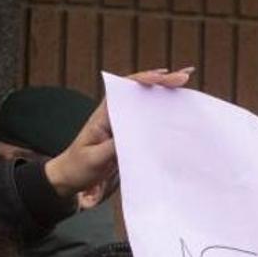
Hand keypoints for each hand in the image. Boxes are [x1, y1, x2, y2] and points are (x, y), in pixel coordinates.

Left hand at [45, 66, 194, 197]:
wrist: (70, 179)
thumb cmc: (78, 167)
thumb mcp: (94, 159)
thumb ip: (113, 147)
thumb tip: (136, 136)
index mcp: (104, 114)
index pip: (125, 88)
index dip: (145, 79)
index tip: (163, 77)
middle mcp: (116, 113)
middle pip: (140, 90)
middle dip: (162, 82)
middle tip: (185, 76)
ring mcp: (124, 123)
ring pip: (147, 103)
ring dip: (166, 94)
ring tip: (187, 86)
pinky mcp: (130, 135)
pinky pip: (149, 120)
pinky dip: (164, 113)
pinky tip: (179, 110)